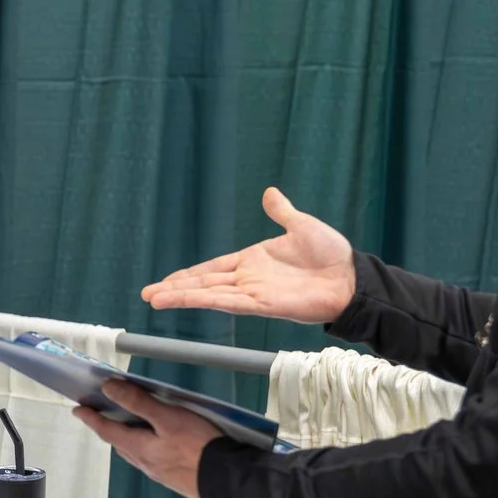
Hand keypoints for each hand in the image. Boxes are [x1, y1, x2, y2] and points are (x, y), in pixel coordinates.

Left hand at [72, 380, 217, 497]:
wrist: (228, 482)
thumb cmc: (199, 449)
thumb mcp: (167, 417)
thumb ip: (138, 402)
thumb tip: (110, 389)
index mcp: (140, 448)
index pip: (107, 430)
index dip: (91, 418)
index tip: (78, 410)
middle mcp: (147, 463)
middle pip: (120, 443)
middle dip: (108, 429)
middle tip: (100, 416)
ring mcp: (162, 472)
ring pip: (136, 453)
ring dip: (127, 439)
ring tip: (127, 427)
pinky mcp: (177, 477)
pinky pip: (153, 460)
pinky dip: (147, 448)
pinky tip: (158, 444)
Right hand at [142, 187, 355, 324]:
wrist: (350, 277)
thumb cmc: (330, 253)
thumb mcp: (300, 225)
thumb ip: (281, 212)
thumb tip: (270, 193)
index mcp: (253, 261)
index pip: (212, 269)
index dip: (188, 275)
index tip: (166, 282)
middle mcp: (248, 280)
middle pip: (203, 284)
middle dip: (174, 289)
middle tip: (148, 294)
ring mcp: (253, 294)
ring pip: (209, 295)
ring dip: (181, 297)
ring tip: (154, 299)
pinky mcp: (263, 305)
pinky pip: (228, 303)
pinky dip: (204, 300)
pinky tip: (185, 300)